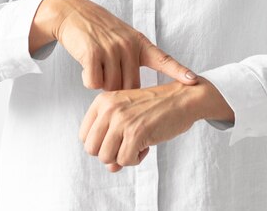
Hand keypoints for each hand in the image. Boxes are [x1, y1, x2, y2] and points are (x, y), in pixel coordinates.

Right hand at [54, 0, 197, 90]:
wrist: (73, 13)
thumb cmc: (99, 31)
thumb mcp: (122, 38)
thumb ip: (132, 61)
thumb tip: (136, 94)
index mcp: (139, 43)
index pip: (163, 60)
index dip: (178, 71)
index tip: (194, 81)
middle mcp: (128, 45)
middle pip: (131, 87)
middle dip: (119, 87)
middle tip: (107, 70)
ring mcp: (111, 48)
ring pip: (111, 88)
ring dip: (102, 82)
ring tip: (97, 63)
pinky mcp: (93, 53)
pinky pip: (94, 83)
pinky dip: (88, 79)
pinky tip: (87, 64)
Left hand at [79, 82, 196, 171]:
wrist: (182, 98)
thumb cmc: (155, 108)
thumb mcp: (127, 117)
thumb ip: (112, 140)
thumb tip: (110, 168)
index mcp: (103, 100)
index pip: (84, 135)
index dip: (101, 143)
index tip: (118, 137)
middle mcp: (109, 108)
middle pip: (92, 149)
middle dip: (110, 153)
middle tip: (127, 143)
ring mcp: (122, 120)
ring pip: (106, 157)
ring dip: (123, 157)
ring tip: (137, 143)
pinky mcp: (136, 132)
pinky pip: (125, 161)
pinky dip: (136, 159)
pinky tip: (147, 145)